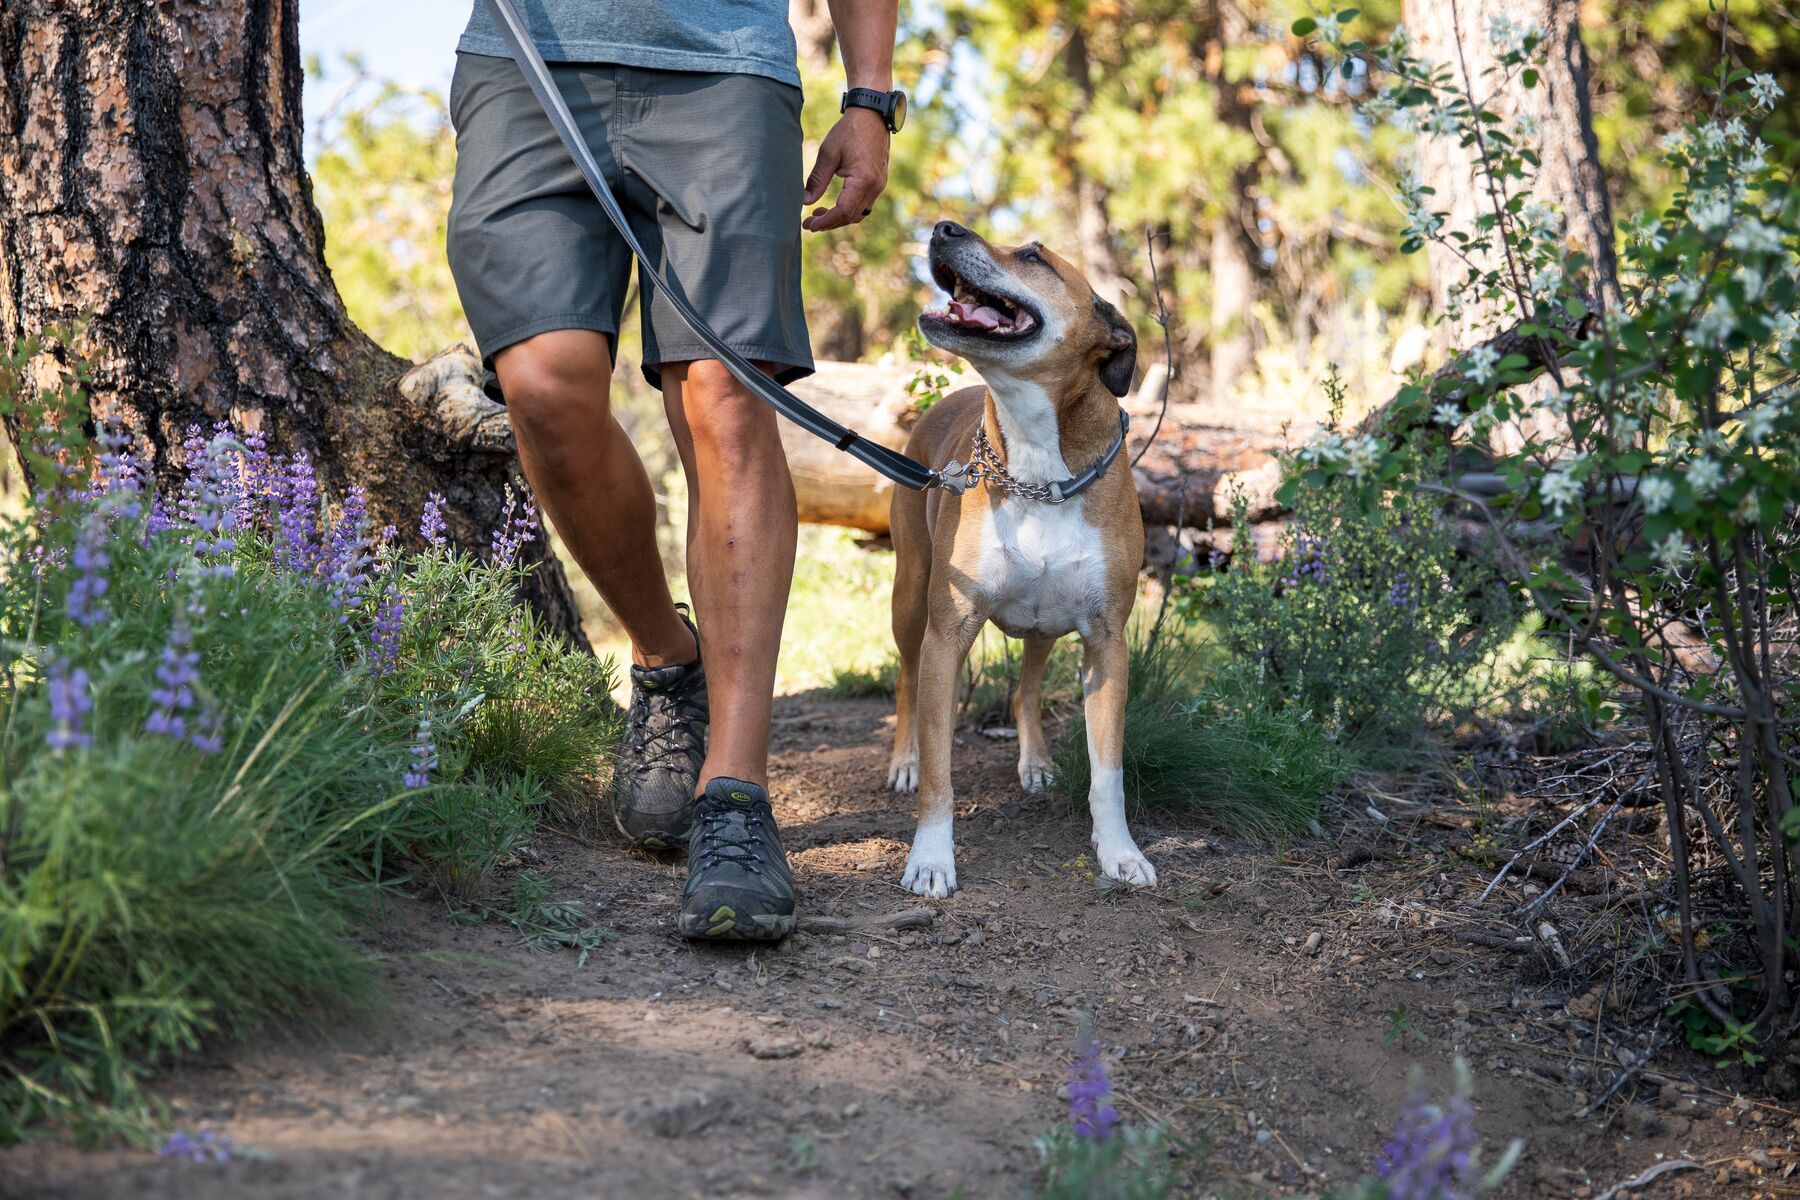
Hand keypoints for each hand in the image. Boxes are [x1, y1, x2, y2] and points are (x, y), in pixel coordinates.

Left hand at [802, 108, 889, 232]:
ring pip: (858, 214)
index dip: (826, 222)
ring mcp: (879, 186)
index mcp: (863, 180)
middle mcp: (875, 187)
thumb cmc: (849, 131)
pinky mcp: (878, 183)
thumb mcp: (828, 153)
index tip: (809, 225)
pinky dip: (847, 210)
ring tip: (817, 215)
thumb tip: (805, 202)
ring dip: (838, 218)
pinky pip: (863, 205)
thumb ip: (817, 180)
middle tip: (808, 224)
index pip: (843, 211)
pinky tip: (832, 205)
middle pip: (851, 217)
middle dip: (829, 223)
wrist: (872, 115)